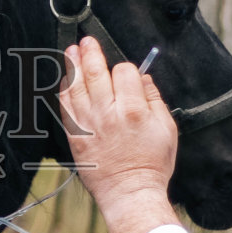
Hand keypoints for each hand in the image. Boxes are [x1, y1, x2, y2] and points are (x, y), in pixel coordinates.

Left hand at [60, 36, 180, 232]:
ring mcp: (89, 124)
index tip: (127, 73)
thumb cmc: (151, 165)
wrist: (130, 192)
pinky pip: (66, 106)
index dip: (126, 69)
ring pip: (77, 86)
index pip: (125, 72)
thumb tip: (143, 79)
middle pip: (96, 72)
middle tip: (87, 40)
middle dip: (91, 52)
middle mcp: (109, 113)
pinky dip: (64, 90)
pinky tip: (65, 80)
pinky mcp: (76, 136)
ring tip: (71, 50)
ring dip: (73, 65)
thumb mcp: (167, 130)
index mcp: (134, 109)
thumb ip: (155, 100)